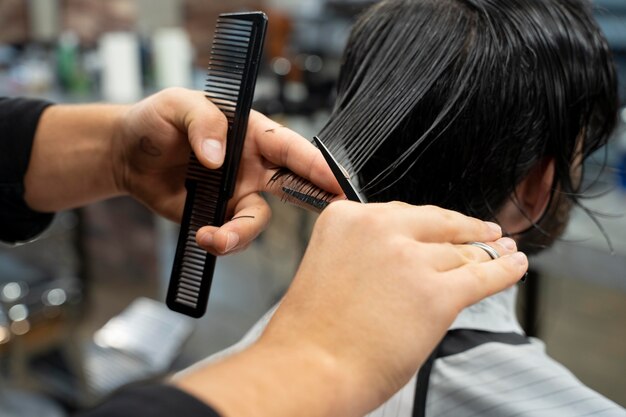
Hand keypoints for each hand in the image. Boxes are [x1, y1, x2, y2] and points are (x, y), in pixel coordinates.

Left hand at [114, 88, 340, 254]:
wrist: (126, 157)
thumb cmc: (155, 121)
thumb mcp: (177, 106)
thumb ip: (202, 122)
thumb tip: (218, 159)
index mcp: (249, 132)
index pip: (289, 146)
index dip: (315, 164)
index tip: (335, 181)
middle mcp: (251, 165)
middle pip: (294, 183)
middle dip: (318, 197)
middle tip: (337, 210)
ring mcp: (237, 193)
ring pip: (259, 219)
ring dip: (243, 233)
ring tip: (215, 238)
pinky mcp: (219, 216)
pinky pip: (233, 235)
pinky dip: (223, 242)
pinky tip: (204, 237)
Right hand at [174, 202, 527, 416]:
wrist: (307, 369)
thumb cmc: (310, 331)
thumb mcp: (330, 266)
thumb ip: (367, 251)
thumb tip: (412, 256)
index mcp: (347, 217)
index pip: (403, 211)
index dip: (432, 222)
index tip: (448, 224)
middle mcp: (379, 228)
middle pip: (438, 223)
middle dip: (466, 228)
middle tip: (485, 230)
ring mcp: (410, 259)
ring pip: (461, 252)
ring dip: (487, 252)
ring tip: (504, 251)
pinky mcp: (437, 295)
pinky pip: (483, 276)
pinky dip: (505, 271)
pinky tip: (515, 265)